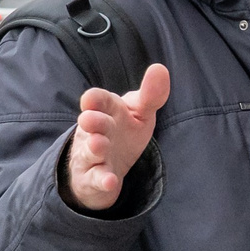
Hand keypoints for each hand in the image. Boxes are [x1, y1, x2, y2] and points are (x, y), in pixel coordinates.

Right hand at [65, 63, 170, 212]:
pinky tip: (111, 181)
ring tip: (99, 145)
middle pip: (92, 124)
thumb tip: (160, 68)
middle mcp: (95, 131)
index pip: (98, 100)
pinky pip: (96, 179)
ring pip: (90, 151)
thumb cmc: (123, 130)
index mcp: (107, 111)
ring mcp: (91, 155)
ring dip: (94, 148)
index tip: (91, 99)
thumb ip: (151, 94)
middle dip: (92, 121)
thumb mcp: (139, 112)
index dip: (95, 100)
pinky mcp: (93, 178)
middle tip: (90, 119)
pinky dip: (103, 180)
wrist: (106, 165)